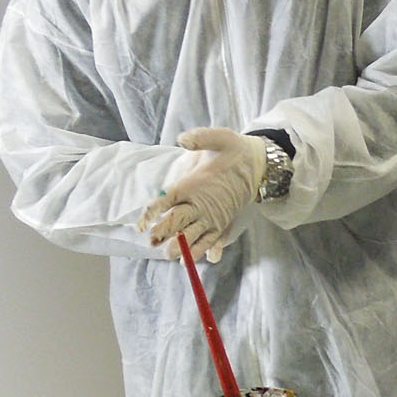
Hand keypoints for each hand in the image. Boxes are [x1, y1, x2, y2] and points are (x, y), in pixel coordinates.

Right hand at [138, 128, 268, 261]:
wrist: (252, 160)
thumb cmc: (231, 148)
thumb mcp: (218, 139)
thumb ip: (201, 138)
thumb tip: (184, 140)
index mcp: (186, 185)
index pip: (163, 201)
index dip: (152, 212)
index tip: (144, 224)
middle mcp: (192, 203)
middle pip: (174, 221)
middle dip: (164, 233)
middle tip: (156, 244)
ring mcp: (207, 214)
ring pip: (192, 233)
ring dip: (185, 246)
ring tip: (179, 259)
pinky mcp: (223, 220)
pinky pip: (215, 236)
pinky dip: (212, 247)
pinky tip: (212, 257)